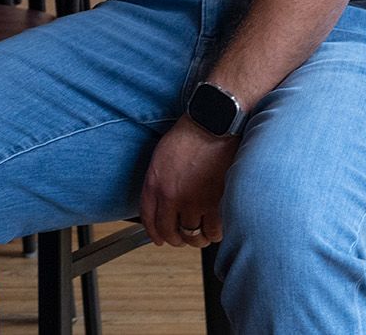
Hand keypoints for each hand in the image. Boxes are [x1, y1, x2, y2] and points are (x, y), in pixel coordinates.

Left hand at [139, 117, 236, 247]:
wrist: (213, 126)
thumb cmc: (190, 135)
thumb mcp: (161, 157)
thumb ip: (159, 182)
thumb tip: (163, 201)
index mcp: (155, 183)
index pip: (148, 219)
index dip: (153, 233)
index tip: (158, 238)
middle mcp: (171, 197)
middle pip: (169, 232)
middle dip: (176, 239)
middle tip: (183, 238)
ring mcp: (194, 202)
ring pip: (193, 236)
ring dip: (197, 239)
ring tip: (202, 233)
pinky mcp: (215, 204)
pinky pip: (213, 232)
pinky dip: (215, 234)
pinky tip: (216, 228)